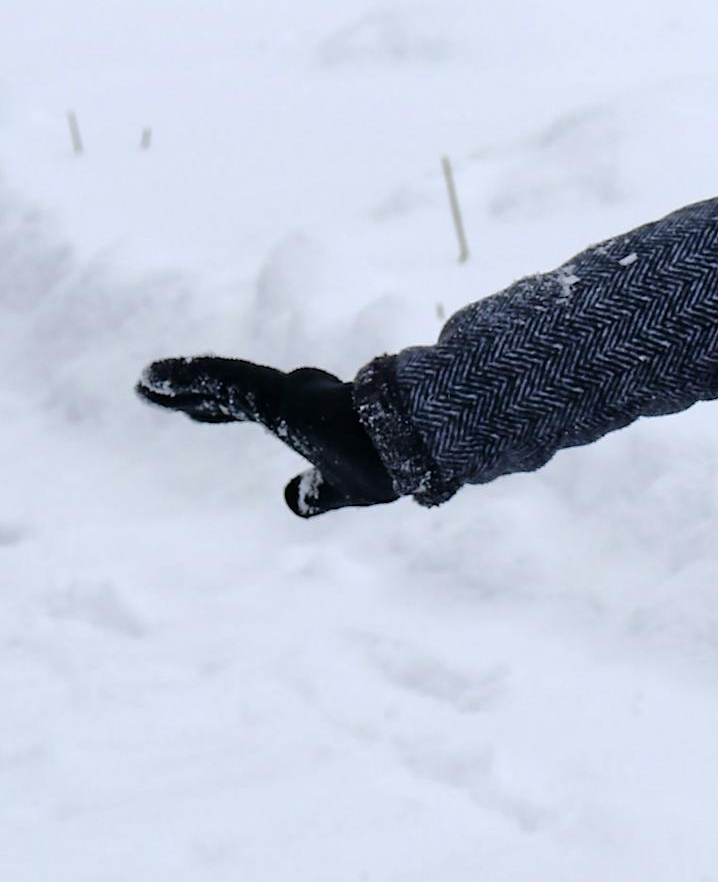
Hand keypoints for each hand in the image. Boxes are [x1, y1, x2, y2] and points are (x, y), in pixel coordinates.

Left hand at [137, 356, 397, 516]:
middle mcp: (289, 401)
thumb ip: (318, 493)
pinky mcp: (274, 397)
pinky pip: (218, 380)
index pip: (249, 410)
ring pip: (217, 385)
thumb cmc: (388, 466)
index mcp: (305, 420)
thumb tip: (291, 502)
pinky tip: (149, 379)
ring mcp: (280, 396)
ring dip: (178, 385)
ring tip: (144, 385)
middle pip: (225, 395)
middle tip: (152, 390)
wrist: (409, 448)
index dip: (217, 410)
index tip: (194, 413)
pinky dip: (182, 378)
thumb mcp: (345, 488)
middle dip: (190, 394)